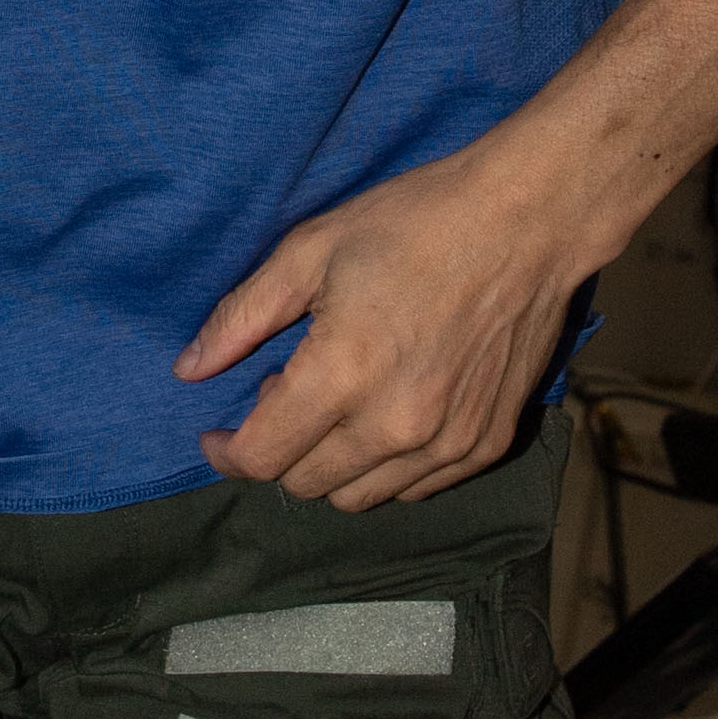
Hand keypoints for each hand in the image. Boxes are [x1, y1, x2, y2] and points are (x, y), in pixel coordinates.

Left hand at [176, 131, 588, 508]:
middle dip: (278, 451)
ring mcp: (447, 442)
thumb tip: (188, 370)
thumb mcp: (311, 250)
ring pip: (359, 497)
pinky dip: (386, 467)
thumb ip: (242, 317)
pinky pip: (415, 488)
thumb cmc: (416, 223)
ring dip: (330, 466)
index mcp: (342, 375)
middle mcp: (394, 425)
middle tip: (286, 395)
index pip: (262, 458)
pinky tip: (386, 413)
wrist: (529, 221)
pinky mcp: (486, 443)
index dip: (226, 451)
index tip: (218, 430)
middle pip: (305, 485)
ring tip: (337, 406)